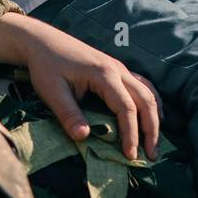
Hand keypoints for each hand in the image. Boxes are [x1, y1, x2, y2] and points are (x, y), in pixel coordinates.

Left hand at [0, 12, 160, 159]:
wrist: (42, 41)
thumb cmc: (46, 66)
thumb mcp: (52, 91)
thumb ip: (69, 115)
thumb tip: (84, 138)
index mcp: (104, 74)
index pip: (126, 108)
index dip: (131, 133)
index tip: (129, 155)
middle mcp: (117, 69)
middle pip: (145, 100)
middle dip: (151, 130)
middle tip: (152, 156)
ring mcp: (119, 67)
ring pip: (148, 92)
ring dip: (155, 117)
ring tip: (154, 142)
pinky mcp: (116, 68)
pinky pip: (143, 85)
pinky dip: (152, 102)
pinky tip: (155, 116)